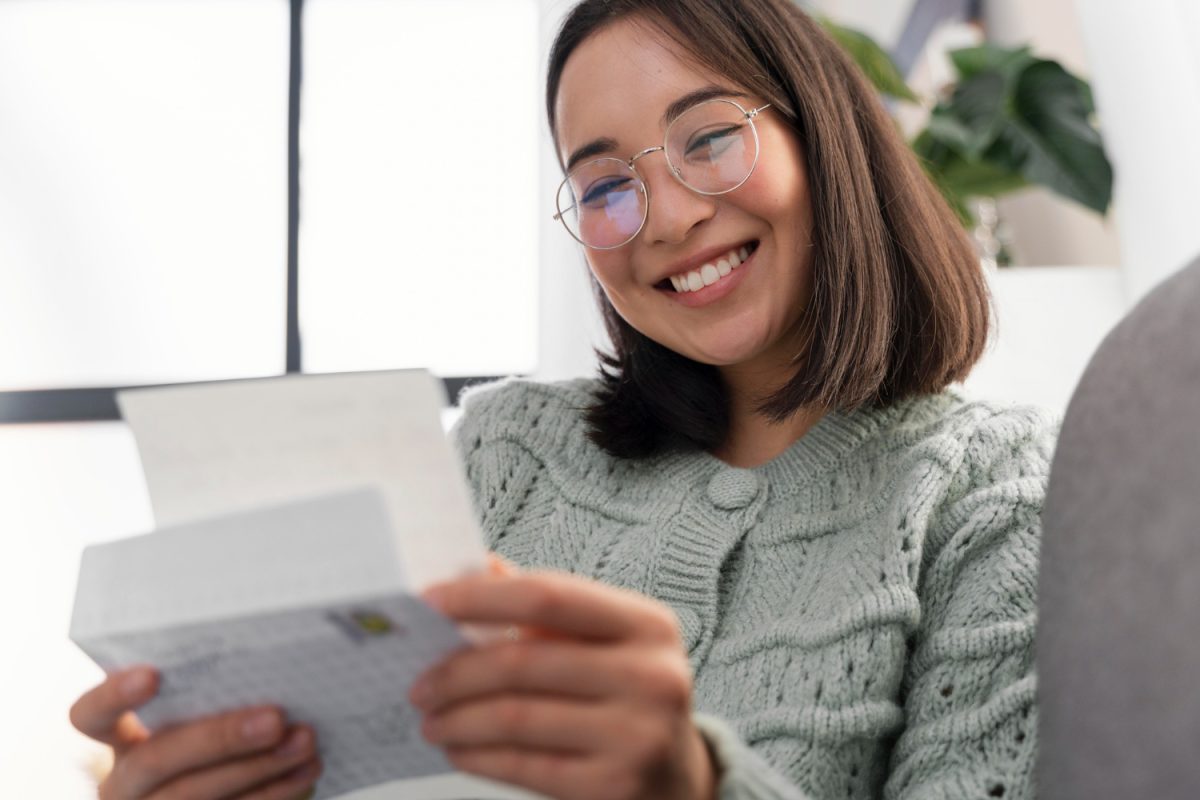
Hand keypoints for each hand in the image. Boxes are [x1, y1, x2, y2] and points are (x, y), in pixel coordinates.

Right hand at [69, 666, 321, 798]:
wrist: (225, 787)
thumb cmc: (218, 734)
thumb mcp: (202, 714)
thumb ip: (217, 692)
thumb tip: (271, 661)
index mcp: (118, 738)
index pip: (90, 715)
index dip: (114, 696)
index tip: (152, 674)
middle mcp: (126, 782)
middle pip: (157, 760)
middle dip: (220, 738)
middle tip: (275, 718)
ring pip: (194, 796)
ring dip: (259, 769)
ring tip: (305, 741)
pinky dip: (273, 792)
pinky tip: (306, 770)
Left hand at [411, 569, 716, 799]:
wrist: (677, 780)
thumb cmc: (627, 696)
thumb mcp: (605, 642)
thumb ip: (546, 607)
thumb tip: (472, 570)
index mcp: (647, 623)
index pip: (548, 595)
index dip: (480, 597)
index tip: (428, 603)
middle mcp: (652, 675)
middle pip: (523, 661)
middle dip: (455, 673)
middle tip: (418, 684)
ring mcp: (637, 735)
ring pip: (516, 717)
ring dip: (458, 719)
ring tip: (431, 719)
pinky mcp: (614, 786)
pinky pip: (523, 766)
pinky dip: (478, 756)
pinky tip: (460, 749)